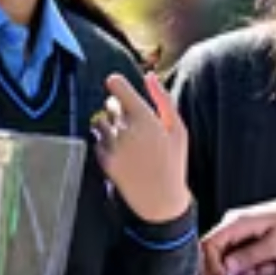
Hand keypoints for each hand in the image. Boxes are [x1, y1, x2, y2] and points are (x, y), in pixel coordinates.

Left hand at [93, 73, 190, 223]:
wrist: (160, 199)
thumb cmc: (173, 161)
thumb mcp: (177, 128)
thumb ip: (162, 99)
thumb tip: (150, 75)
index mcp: (144, 118)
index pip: (117, 87)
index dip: (116, 82)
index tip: (116, 83)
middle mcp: (125, 129)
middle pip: (110, 103)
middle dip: (119, 107)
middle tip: (135, 122)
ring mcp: (112, 145)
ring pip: (101, 121)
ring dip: (110, 125)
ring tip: (128, 139)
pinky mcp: (103, 159)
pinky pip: (98, 140)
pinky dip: (106, 142)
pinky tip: (123, 153)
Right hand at [200, 194, 275, 274]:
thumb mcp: (275, 244)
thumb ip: (250, 256)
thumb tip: (227, 267)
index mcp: (238, 221)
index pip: (210, 245)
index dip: (211, 267)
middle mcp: (234, 225)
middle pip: (214, 254)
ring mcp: (239, 233)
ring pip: (227, 259)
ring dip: (238, 273)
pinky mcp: (246, 239)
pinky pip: (238, 257)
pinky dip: (246, 269)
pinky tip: (261, 271)